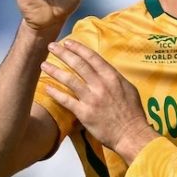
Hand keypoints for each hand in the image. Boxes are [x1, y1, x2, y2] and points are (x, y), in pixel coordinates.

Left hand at [40, 40, 157, 161]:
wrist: (132, 134)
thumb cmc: (133, 113)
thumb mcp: (129, 89)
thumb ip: (115, 79)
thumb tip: (104, 71)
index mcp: (113, 77)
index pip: (93, 57)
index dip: (78, 48)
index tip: (68, 42)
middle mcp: (101, 85)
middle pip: (79, 65)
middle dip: (63, 54)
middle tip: (51, 47)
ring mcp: (92, 99)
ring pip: (69, 80)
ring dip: (55, 71)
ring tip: (43, 65)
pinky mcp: (85, 113)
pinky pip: (66, 100)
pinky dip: (55, 93)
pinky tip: (47, 88)